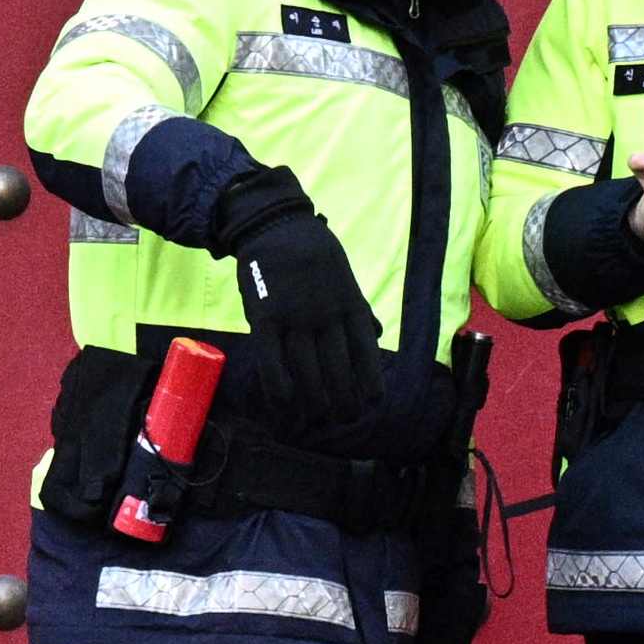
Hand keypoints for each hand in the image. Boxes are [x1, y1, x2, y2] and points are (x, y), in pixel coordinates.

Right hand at [208, 167, 382, 428]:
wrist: (274, 223)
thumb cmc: (313, 251)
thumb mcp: (345, 276)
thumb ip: (359, 308)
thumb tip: (377, 336)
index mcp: (349, 304)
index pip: (366, 354)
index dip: (369, 383)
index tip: (371, 404)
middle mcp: (326, 315)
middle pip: (338, 370)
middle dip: (343, 401)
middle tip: (342, 419)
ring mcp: (296, 318)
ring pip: (308, 371)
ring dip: (314, 402)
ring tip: (317, 419)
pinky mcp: (266, 318)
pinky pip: (273, 361)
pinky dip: (280, 387)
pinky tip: (285, 404)